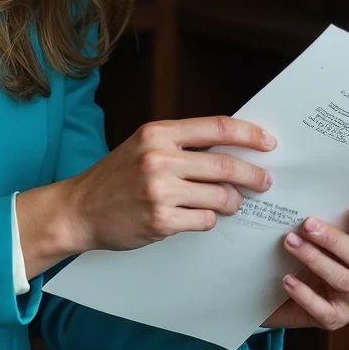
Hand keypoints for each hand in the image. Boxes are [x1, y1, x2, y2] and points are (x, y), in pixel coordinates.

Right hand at [14, 117, 276, 277]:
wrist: (79, 209)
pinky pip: (204, 221)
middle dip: (253, 175)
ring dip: (232, 202)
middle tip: (265, 181)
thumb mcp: (144, 146)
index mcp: (158, 133)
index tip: (269, 142)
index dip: (250, 134)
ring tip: (231, 203)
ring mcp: (160, 191)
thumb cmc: (115, 178)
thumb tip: (232, 148)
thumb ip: (182, 145)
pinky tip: (198, 217)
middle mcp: (159, 159)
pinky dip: (208, 220)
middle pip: (225, 165)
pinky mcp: (161, 220)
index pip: (217, 127)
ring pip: (220, 197)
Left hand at [261, 205, 348, 330]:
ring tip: (290, 243)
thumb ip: (322, 226)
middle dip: (334, 240)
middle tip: (307, 224)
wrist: (278, 299)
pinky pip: (323, 309)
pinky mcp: (335, 320)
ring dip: (315, 259)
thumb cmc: (302, 263)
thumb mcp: (316, 242)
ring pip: (343, 280)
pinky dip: (305, 293)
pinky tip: (288, 280)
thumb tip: (310, 203)